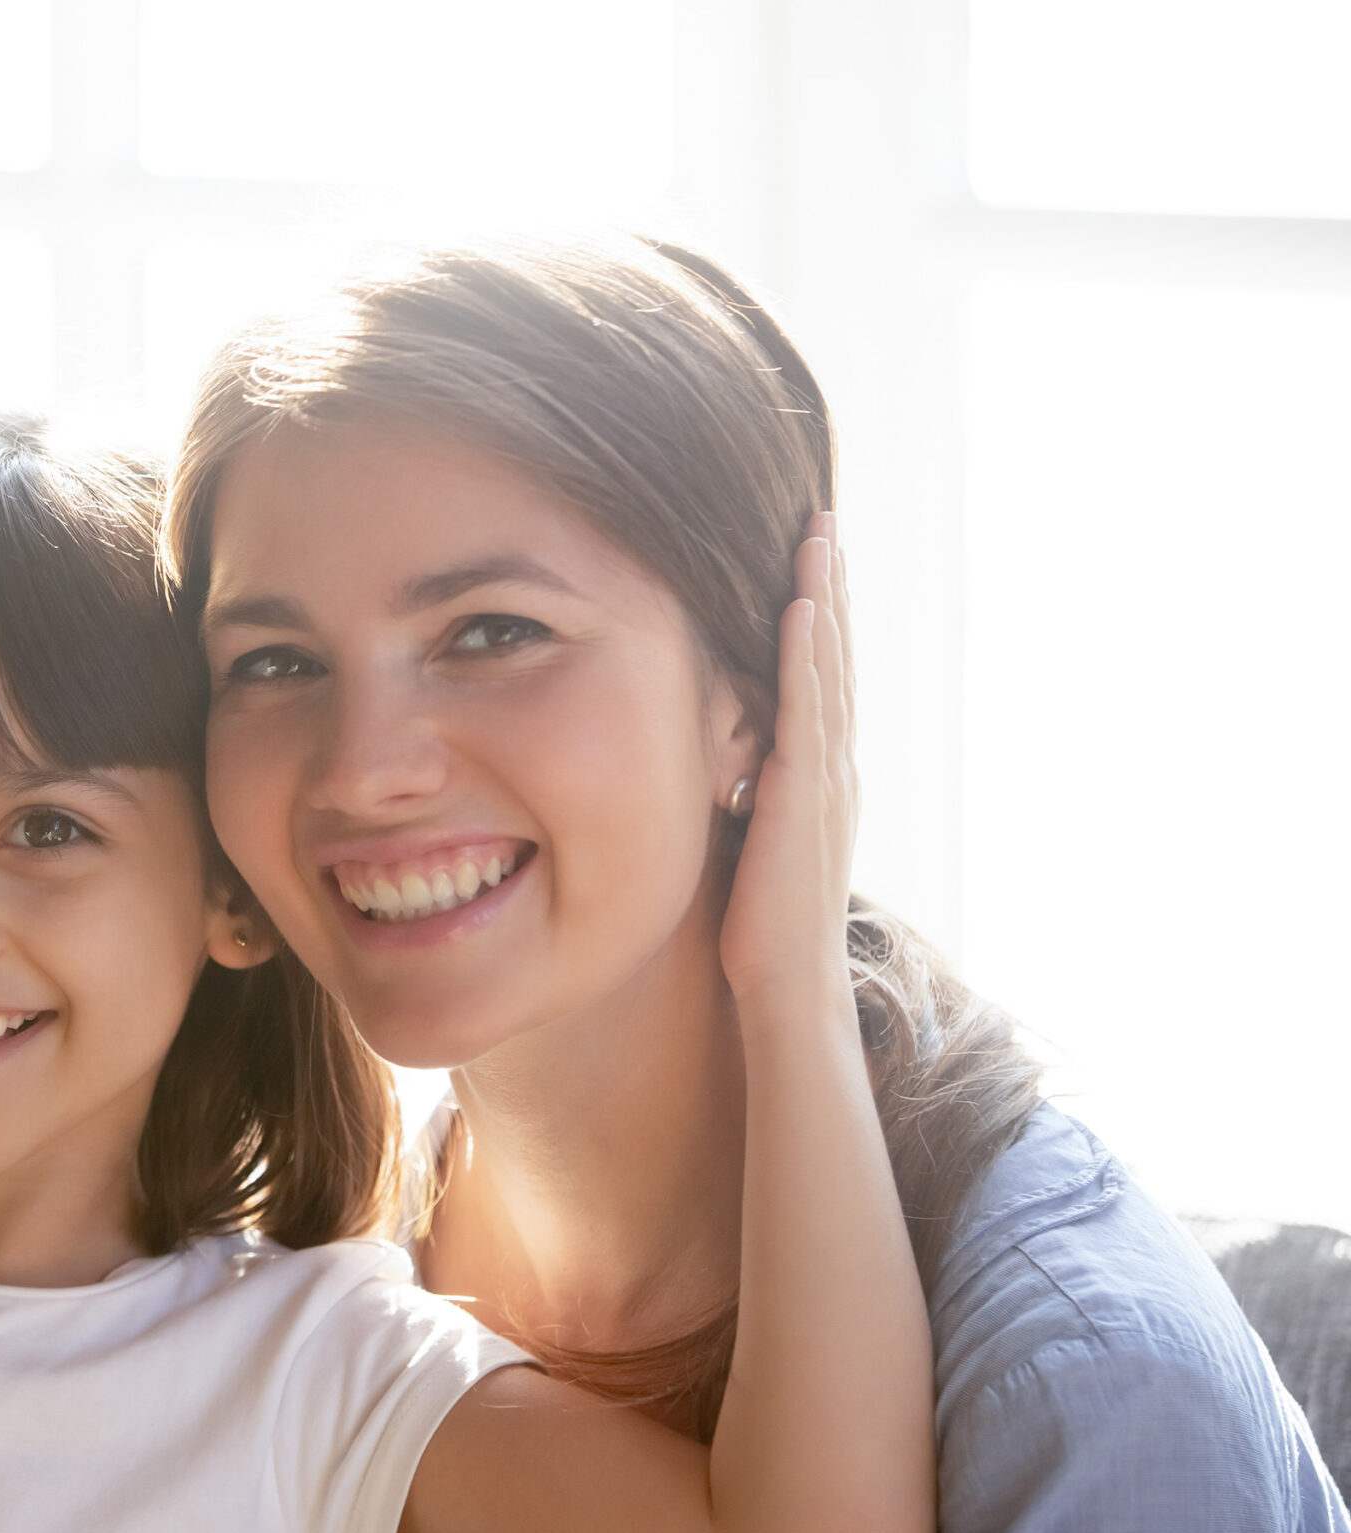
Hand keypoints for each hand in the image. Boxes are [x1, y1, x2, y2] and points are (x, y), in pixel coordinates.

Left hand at [719, 517, 857, 1016]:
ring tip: (820, 538)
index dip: (820, 617)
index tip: (811, 559)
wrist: (787, 986)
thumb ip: (747, 794)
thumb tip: (723, 762)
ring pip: (827, 671)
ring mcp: (825, 778)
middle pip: (834, 658)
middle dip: (830, 587)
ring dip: (824, 600)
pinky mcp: (803, 795)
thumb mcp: (751, 840)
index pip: (820, 679)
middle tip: (825, 520)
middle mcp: (833, 766)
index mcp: (820, 776)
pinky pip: (806, 710)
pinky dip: (806, 657)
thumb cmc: (762, 927)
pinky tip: (801, 610)